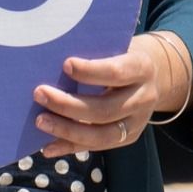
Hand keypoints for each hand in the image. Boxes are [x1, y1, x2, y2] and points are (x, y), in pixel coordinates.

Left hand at [33, 34, 188, 157]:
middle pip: (105, 109)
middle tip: (40, 93)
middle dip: (69, 104)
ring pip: (101, 135)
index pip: (115, 73)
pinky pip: (96, 147)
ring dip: (67, 129)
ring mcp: (136, 123)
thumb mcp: (118, 44)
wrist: (153, 75)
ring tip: (41, 121)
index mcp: (141, 69)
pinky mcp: (127, 139)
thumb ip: (95, 49)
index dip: (90, 71)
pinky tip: (47, 147)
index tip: (64, 64)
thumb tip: (52, 52)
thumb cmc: (122, 52)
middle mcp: (143, 99)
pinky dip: (70, 147)